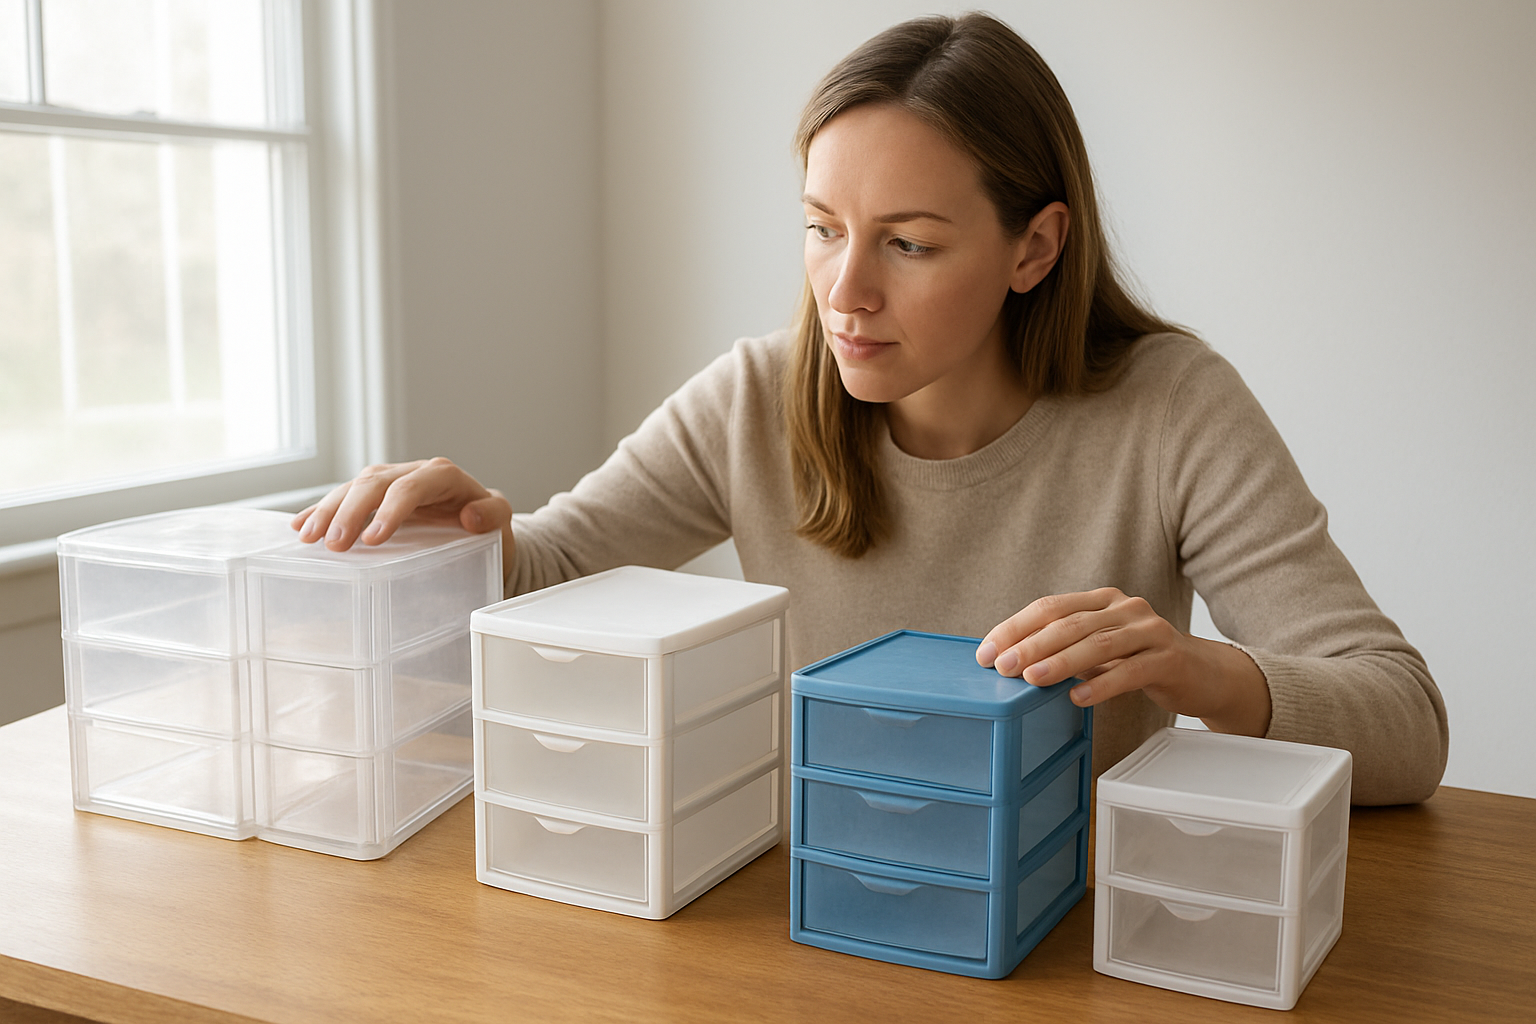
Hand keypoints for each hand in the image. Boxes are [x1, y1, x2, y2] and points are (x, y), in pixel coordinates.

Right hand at [292, 458, 514, 575]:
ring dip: (328, 510)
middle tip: (333, 544)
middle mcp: (412, 473)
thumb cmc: (489, 526)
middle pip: (375, 483)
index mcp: (442, 476)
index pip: (411, 487)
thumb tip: (471, 515)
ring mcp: (391, 482)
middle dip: (350, 512)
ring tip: (309, 537)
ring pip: (355, 487)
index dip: (390, 511)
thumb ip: (493, 514)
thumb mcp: (501, 521)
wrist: (482, 528)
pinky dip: (322, 510)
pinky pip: (345, 498)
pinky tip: (300, 526)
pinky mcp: (375, 497)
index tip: (373, 540)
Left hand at [975, 587, 1270, 735]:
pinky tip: (1078, 698)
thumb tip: (1011, 663)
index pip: (1049, 607)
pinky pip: (1130, 671)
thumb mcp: (1100, 650)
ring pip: (1097, 643)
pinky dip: (1101, 685)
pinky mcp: (1169, 658)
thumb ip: (1065, 650)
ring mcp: (1149, 630)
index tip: (986, 651)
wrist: (1203, 674)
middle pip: (1069, 622)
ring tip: (1031, 679)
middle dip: (1031, 644)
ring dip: (1060, 661)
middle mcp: (1125, 608)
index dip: (1015, 627)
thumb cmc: (1142, 661)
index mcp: (1101, 601)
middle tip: (1002, 666)